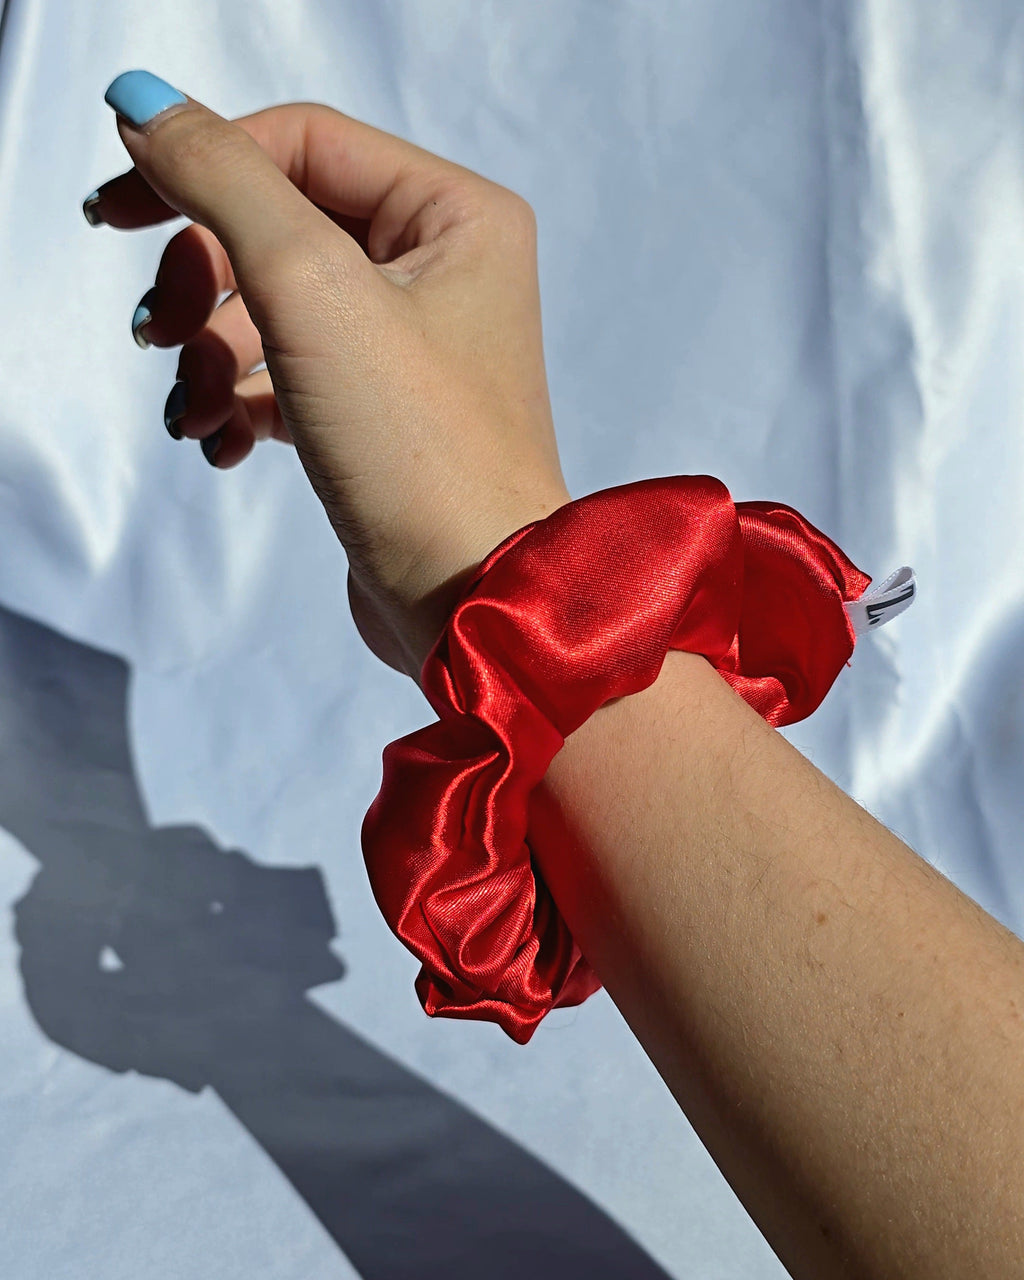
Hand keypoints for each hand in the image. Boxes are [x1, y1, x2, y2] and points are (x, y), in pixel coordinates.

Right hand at [89, 73, 571, 680]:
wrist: (469, 602)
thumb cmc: (421, 451)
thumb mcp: (312, 289)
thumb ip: (225, 182)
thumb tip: (148, 111)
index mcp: (455, 216)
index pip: (301, 144)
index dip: (201, 167)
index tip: (114, 215)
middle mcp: (444, 273)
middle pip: (278, 228)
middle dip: (202, 281)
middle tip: (158, 332)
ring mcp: (411, 350)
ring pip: (272, 311)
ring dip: (210, 356)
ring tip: (191, 411)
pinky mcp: (380, 419)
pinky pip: (287, 380)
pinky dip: (240, 405)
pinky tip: (217, 444)